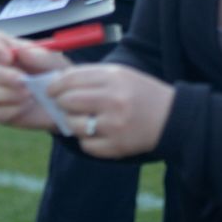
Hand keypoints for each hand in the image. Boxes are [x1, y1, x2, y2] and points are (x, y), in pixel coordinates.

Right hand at [0, 32, 73, 132]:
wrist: (66, 104)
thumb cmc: (58, 75)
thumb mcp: (55, 62)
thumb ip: (40, 55)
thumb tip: (22, 52)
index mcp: (7, 50)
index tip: (8, 57)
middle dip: (3, 76)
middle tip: (23, 80)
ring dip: (8, 94)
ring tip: (30, 95)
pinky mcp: (2, 113)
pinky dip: (14, 110)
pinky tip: (28, 106)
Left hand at [46, 62, 175, 158]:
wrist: (171, 118)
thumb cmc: (141, 93)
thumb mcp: (120, 75)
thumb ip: (90, 76)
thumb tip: (58, 81)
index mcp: (113, 78)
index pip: (71, 79)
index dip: (55, 85)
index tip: (51, 90)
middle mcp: (113, 100)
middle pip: (68, 101)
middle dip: (61, 103)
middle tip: (64, 104)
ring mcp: (114, 125)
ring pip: (74, 124)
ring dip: (73, 123)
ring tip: (83, 119)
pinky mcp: (117, 147)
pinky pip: (86, 145)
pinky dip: (86, 140)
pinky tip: (97, 133)